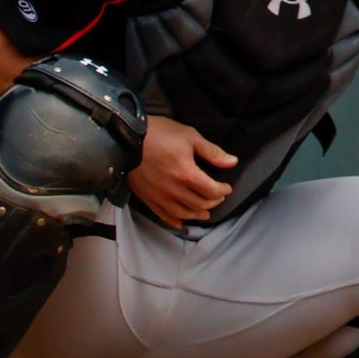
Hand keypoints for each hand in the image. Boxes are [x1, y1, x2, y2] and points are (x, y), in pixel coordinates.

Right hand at [128, 114, 235, 228]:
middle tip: (217, 197)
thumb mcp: (190, 136)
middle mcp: (174, 189)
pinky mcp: (147, 198)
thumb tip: (232, 162)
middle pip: (199, 204)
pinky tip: (181, 223)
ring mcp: (159, 196)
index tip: (227, 188)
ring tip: (204, 213)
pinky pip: (162, 215)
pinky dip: (174, 221)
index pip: (211, 190)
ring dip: (197, 214)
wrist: (126, 140)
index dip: (223, 191)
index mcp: (187, 174)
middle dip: (212, 202)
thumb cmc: (159, 134)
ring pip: (182, 213)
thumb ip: (212, 152)